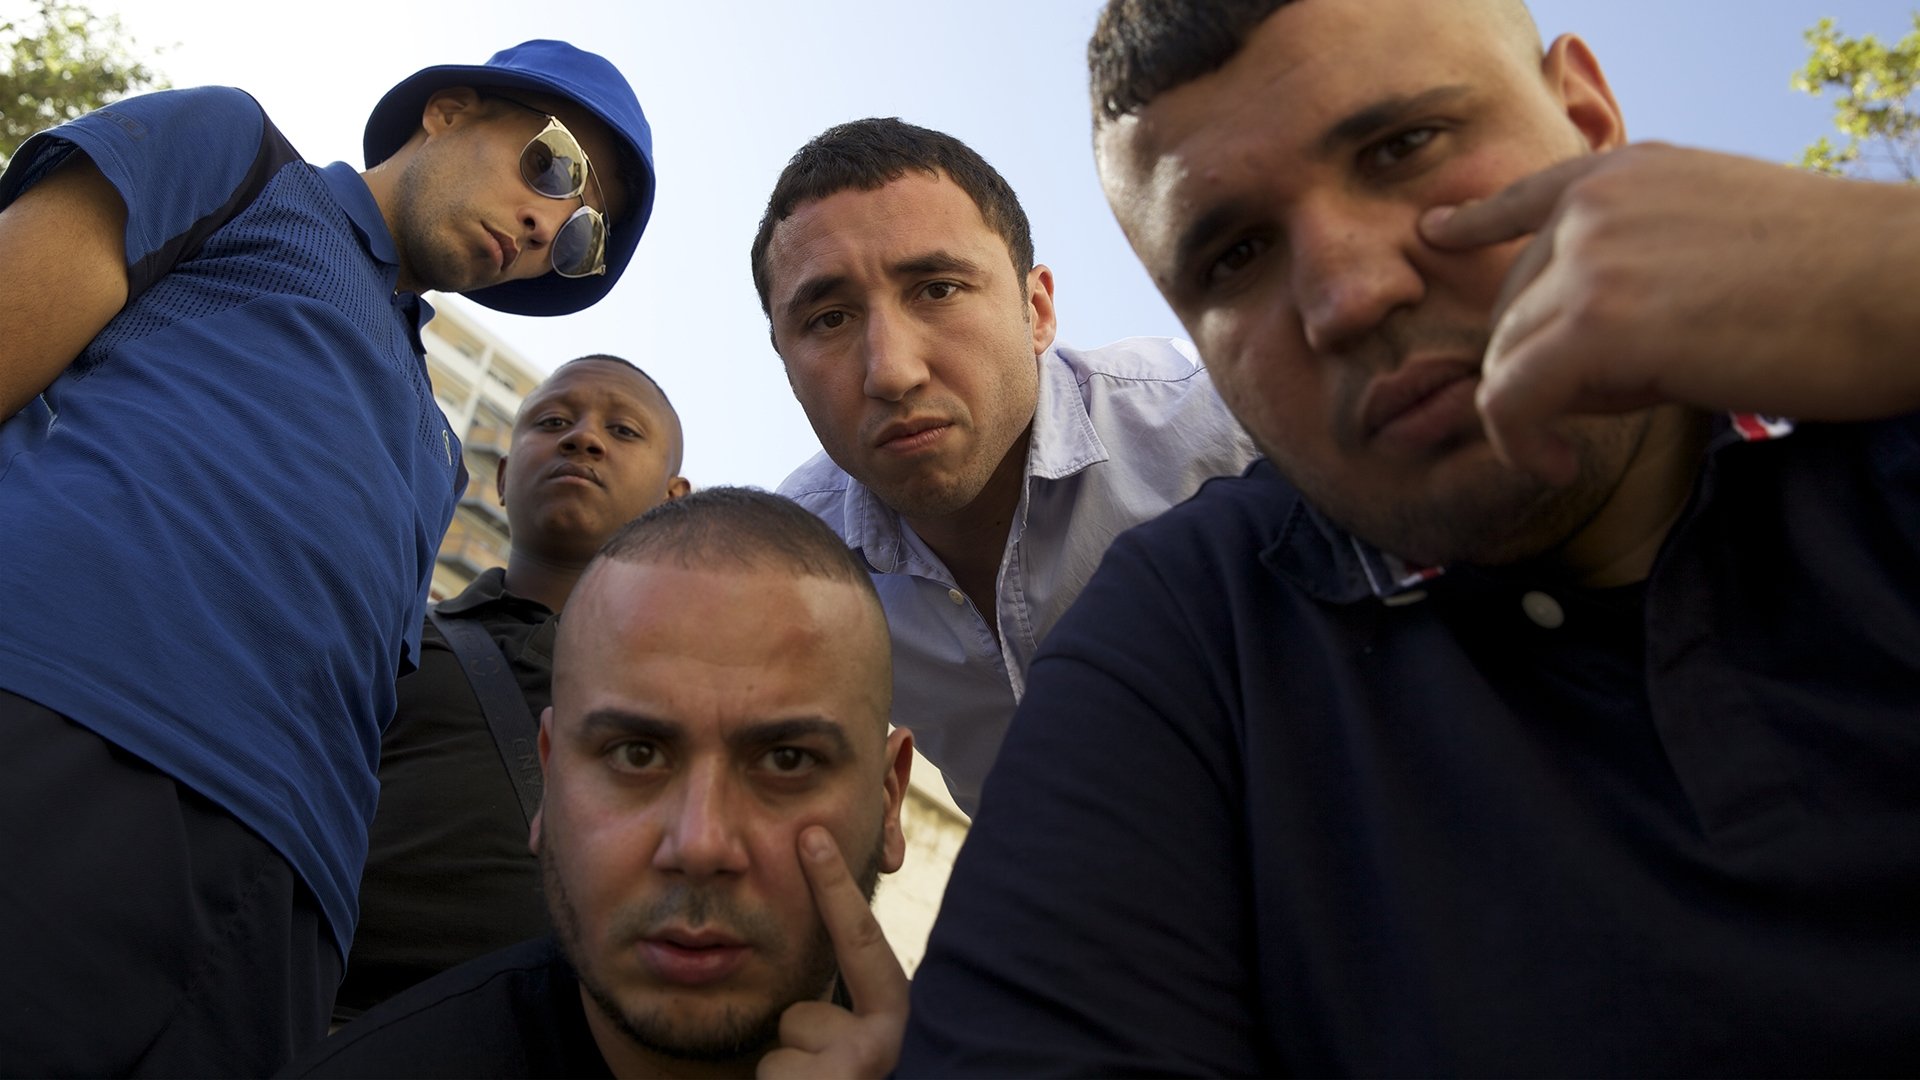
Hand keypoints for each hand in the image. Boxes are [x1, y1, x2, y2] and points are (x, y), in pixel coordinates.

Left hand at [756, 827, 908, 1078]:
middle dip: (801, 1040)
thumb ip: (849, 1019)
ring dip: (788, 1077)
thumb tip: (811, 996)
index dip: (836, 889)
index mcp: (902, 1027)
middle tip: (824, 1076)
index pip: (864, 946)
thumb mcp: (862, 1054)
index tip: (811, 836)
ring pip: (783, 1049)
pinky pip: (770, 1074)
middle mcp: (886, 1046)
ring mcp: (848, 1070)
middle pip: (805, 1011)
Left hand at [1421, 143, 1919, 480]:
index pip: (1526, 196)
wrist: (1906, 286)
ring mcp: (1591, 261)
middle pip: (1516, 306)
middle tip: (1627, 395)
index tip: (1436, 235)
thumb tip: (1581, 329)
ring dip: (1547, 403)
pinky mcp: (1596, 326)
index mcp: (1628, 173)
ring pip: (1508, 356)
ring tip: (1624, 418)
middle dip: (1550, 360)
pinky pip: (1510, 398)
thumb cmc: (1842, 281)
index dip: (1475, 224)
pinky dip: (1519, 441)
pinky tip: (1551, 465)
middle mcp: (1594, 206)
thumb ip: (1644, 256)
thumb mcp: (1722, 237)